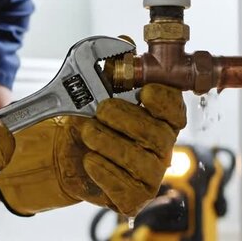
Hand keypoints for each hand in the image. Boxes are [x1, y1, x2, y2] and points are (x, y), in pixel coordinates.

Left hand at [0, 84, 185, 216]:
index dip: (163, 101)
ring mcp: (148, 175)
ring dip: (110, 144)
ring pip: (141, 163)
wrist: (66, 153)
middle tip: (101, 110)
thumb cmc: (91, 120)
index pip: (175, 110)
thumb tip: (125, 43)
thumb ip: (113, 68)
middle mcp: (160, 147)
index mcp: (159, 118)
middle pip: (158, 136)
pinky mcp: (132, 197)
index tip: (144, 92)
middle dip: (127, 119)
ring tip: (88, 132)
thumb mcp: (96, 89)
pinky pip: (126, 189)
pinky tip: (90, 160)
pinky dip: (105, 173)